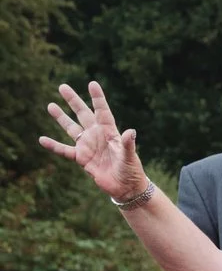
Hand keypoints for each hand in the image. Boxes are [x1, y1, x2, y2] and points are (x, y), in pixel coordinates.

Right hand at [40, 82, 147, 199]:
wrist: (125, 187)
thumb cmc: (131, 170)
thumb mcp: (130, 157)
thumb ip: (128, 144)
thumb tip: (130, 131)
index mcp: (110, 132)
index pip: (102, 112)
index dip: (97, 98)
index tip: (92, 84)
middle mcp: (97, 136)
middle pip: (83, 114)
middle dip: (73, 101)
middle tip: (62, 86)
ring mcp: (88, 146)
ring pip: (71, 128)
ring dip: (61, 117)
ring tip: (50, 105)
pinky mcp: (81, 158)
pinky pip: (65, 150)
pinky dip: (54, 146)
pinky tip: (42, 139)